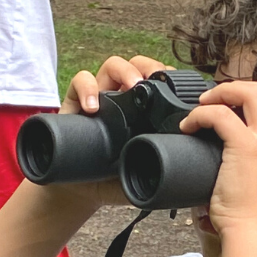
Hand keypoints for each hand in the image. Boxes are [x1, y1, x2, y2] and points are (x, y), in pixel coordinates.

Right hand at [55, 55, 173, 207]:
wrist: (80, 190)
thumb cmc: (112, 179)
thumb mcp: (140, 174)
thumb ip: (157, 169)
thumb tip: (181, 177)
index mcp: (142, 114)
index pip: (157, 85)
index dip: (168, 80)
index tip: (178, 89)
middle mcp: (122, 100)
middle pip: (137, 68)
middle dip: (148, 67)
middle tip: (157, 79)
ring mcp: (99, 98)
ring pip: (112, 67)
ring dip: (124, 70)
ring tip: (133, 85)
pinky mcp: (74, 101)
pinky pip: (79, 82)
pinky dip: (86, 89)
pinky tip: (93, 107)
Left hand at [180, 80, 256, 240]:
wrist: (256, 237)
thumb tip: (244, 136)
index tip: (240, 105)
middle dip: (239, 89)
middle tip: (217, 101)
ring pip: (249, 92)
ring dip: (221, 93)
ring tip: (204, 106)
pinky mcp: (246, 148)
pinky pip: (220, 114)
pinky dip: (200, 114)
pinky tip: (191, 126)